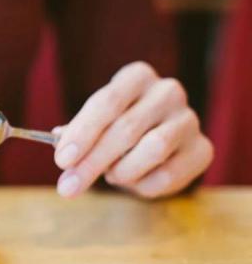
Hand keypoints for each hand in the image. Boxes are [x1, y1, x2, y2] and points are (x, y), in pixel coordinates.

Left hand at [53, 61, 213, 198]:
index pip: (107, 102)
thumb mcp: (94, 125)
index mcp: (136, 77)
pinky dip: (143, 185)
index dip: (82, 133)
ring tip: (111, 175)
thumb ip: (77, 135)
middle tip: (68, 186)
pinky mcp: (202, 149)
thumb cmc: (116, 128)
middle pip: (126, 129)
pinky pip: (169, 175)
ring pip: (153, 149)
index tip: (62, 160)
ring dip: (121, 171)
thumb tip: (61, 148)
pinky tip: (135, 181)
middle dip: (92, 162)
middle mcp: (167, 92)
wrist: (158, 145)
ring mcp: (189, 119)